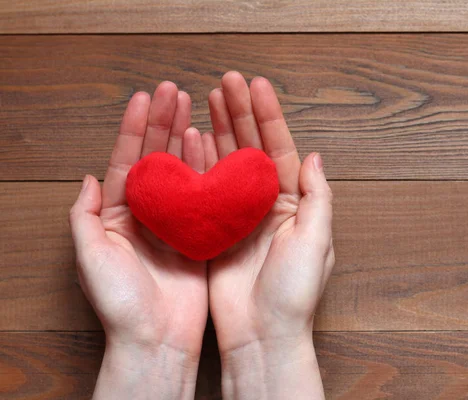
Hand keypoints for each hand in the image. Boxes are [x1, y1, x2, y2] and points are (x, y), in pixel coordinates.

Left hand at [69, 82, 208, 398]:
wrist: (156, 339)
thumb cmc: (121, 303)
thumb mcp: (91, 259)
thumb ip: (84, 217)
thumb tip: (87, 177)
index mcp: (117, 214)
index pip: (126, 160)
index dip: (135, 128)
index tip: (145, 97)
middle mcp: (147, 212)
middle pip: (155, 157)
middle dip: (163, 122)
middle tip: (175, 90)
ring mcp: (175, 221)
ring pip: (181, 170)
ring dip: (186, 137)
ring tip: (194, 106)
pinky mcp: (199, 233)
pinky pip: (204, 193)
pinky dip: (207, 167)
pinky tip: (211, 144)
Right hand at [194, 72, 334, 398]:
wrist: (262, 333)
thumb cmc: (293, 293)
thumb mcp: (317, 242)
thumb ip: (318, 197)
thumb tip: (314, 156)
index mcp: (295, 203)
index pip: (281, 149)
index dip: (268, 117)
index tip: (255, 86)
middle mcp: (268, 203)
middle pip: (252, 148)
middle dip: (241, 114)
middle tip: (226, 82)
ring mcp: (240, 214)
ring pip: (228, 162)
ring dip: (220, 130)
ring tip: (209, 98)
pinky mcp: (216, 228)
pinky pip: (207, 188)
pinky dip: (200, 162)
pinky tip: (192, 138)